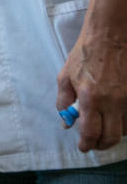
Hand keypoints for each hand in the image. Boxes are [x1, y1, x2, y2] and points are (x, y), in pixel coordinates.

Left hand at [56, 28, 126, 150]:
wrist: (110, 36)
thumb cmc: (85, 54)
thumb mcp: (66, 76)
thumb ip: (64, 101)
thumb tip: (65, 122)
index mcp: (91, 98)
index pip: (91, 132)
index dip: (86, 144)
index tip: (83, 147)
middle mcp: (112, 102)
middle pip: (111, 137)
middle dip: (101, 145)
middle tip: (93, 143)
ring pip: (125, 130)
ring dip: (113, 134)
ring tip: (103, 130)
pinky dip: (125, 124)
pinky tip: (116, 119)